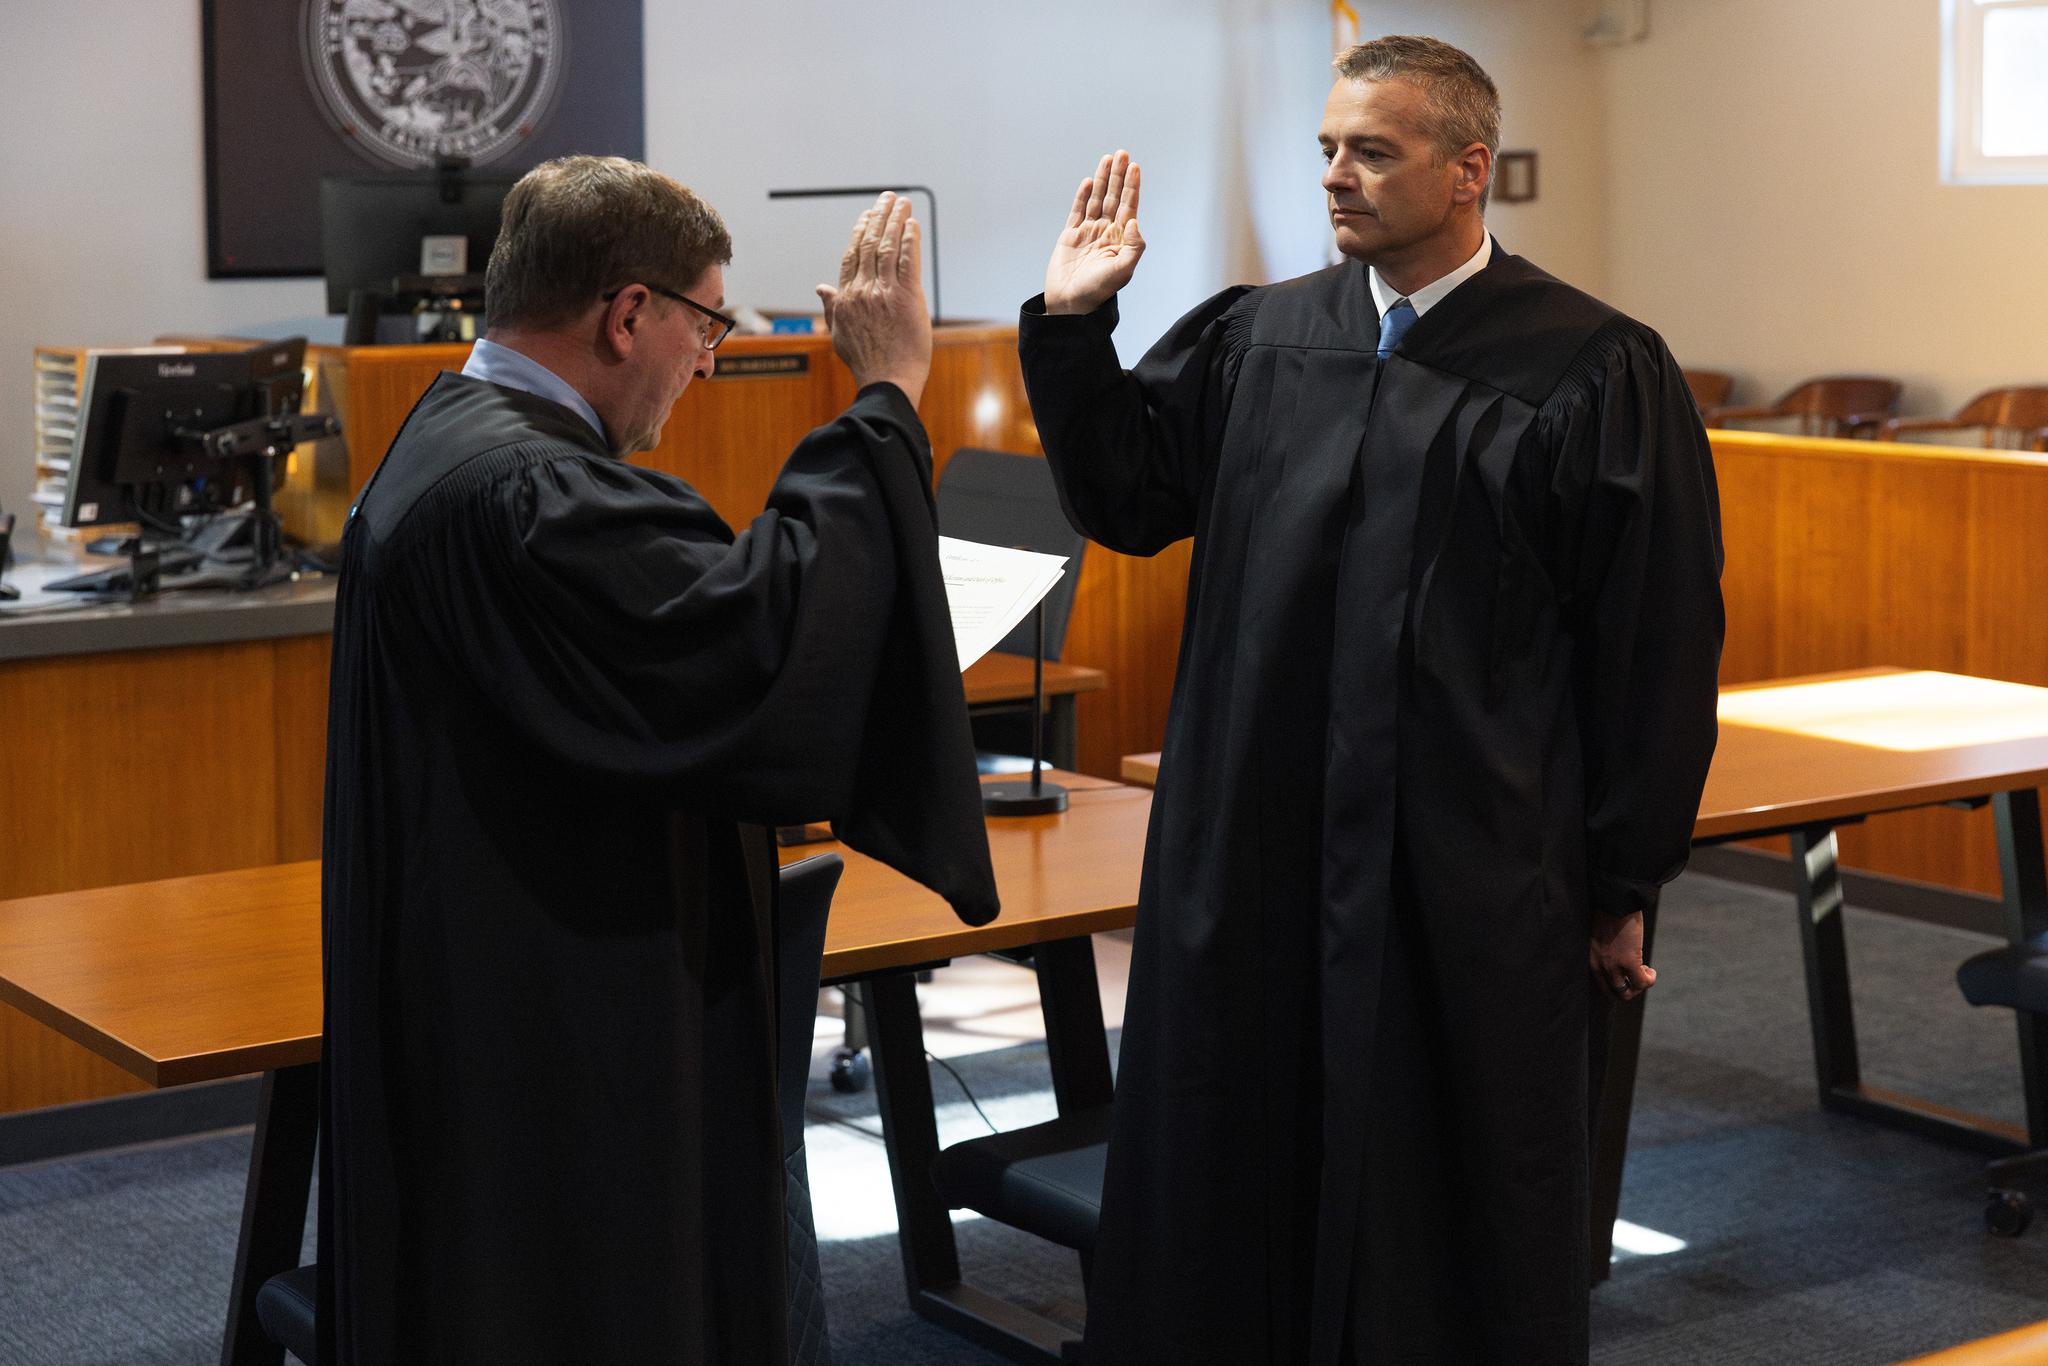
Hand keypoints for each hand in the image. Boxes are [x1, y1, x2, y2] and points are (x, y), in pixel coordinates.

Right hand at [817, 191, 931, 407]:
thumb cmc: (866, 363)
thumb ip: (831, 308)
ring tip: (903, 202)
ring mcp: (884, 293)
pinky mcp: (907, 297)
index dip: (860, 232)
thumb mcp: (839, 335)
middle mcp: (862, 291)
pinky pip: (908, 261)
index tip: (867, 215)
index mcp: (845, 298)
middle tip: (888, 198)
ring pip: (888, 247)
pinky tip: (913, 225)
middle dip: (879, 216)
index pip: (851, 256)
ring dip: (896, 220)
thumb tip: (820, 287)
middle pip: (870, 245)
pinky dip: (910, 240)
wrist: (887, 382)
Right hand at [1044, 151, 1145, 314]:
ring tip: (1107, 159)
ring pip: (1097, 200)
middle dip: (1118, 176)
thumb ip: (1134, 247)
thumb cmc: (1098, 292)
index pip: (1129, 207)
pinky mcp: (1070, 237)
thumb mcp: (1123, 271)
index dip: (1131, 187)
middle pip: (1113, 198)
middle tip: (1122, 154)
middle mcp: (1106, 233)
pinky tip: (1088, 182)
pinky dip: (1082, 196)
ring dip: (1102, 180)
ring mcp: (1088, 233)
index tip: (1134, 167)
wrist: (1070, 305)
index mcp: (1121, 240)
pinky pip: (1077, 211)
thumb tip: (1135, 221)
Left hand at [1590, 911, 1656, 1003]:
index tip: (1626, 977)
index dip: (1616, 985)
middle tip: (1637, 977)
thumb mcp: (1600, 937)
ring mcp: (1613, 965)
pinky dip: (1649, 980)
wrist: (1616, 902)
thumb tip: (1617, 960)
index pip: (1600, 985)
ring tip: (1645, 972)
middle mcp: (1598, 966)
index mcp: (1591, 959)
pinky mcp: (1629, 961)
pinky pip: (1641, 982)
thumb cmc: (1609, 914)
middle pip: (1613, 992)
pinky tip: (1652, 971)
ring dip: (1638, 986)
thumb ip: (1604, 952)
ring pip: (1626, 992)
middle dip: (1628, 989)